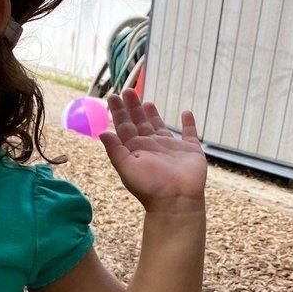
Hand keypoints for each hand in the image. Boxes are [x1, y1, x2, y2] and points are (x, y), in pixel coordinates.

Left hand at [99, 89, 205, 211]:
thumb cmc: (150, 186)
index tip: (113, 96)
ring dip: (154, 114)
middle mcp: (152, 146)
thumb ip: (115, 150)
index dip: (118, 112)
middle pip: (140, 122)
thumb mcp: (127, 167)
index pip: (124, 126)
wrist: (176, 200)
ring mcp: (171, 148)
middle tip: (128, 90)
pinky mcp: (190, 150)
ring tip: (147, 101)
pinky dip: (189, 124)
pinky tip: (186, 113)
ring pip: (160, 126)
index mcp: (136, 150)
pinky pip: (190, 133)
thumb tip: (102, 132)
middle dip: (133, 107)